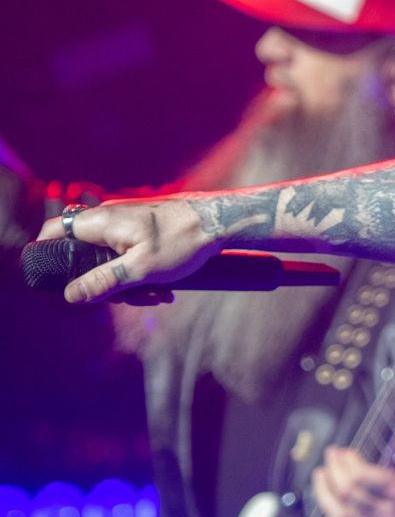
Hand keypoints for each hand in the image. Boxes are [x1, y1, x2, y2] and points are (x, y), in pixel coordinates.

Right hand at [37, 197, 217, 303]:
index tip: (60, 281)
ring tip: (158, 294)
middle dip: (105, 283)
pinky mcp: (144, 231)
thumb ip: (103, 281)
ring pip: (111, 261)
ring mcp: (128, 224)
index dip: (49, 255)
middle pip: (84, 255)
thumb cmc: (183, 240)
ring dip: (130, 284)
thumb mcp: (141, 269)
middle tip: (131, 298)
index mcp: (102, 222)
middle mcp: (110, 218)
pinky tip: (165, 288)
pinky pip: (130, 256)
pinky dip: (143, 274)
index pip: (54, 231)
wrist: (222, 221)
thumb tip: (70, 295)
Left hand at [311, 445, 394, 516]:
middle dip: (334, 471)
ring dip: (325, 494)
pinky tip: (329, 512)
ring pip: (341, 516)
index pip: (363, 477)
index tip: (344, 451)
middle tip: (331, 455)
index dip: (348, 462)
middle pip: (348, 493)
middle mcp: (393, 513)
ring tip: (321, 476)